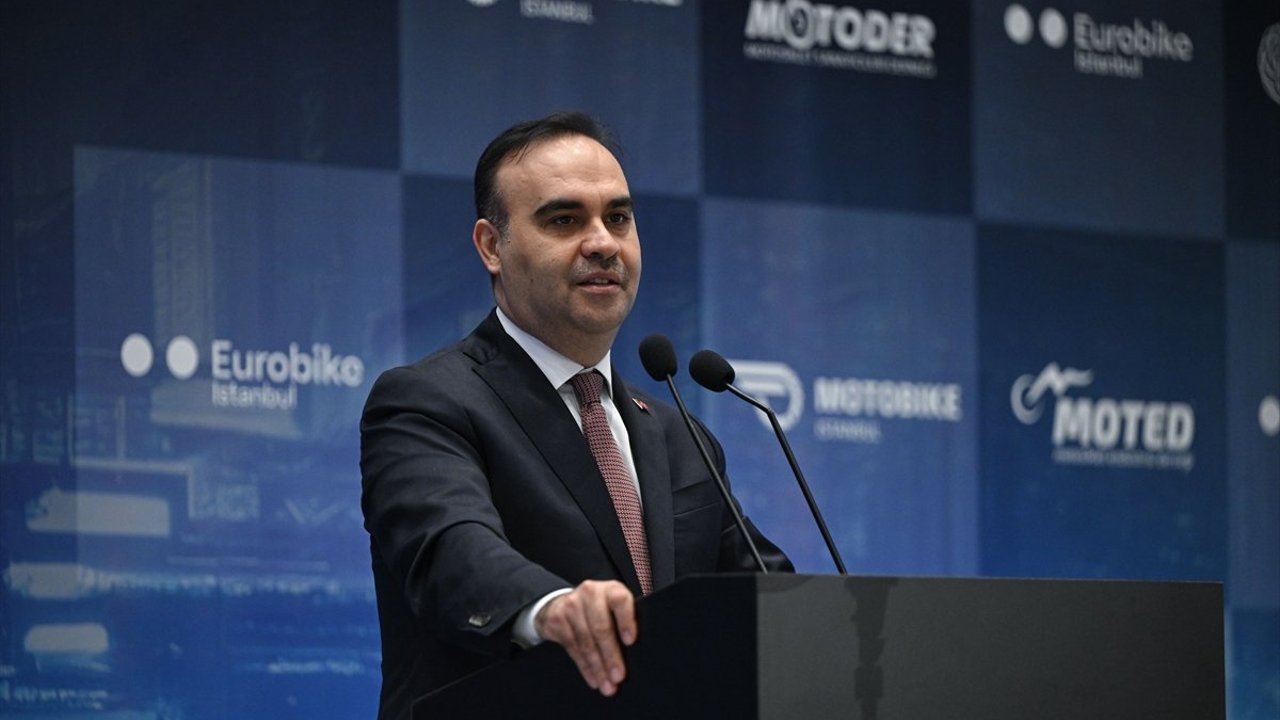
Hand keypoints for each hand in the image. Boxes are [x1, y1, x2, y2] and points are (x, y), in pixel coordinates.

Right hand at [534, 579, 636, 696]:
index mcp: (611, 589)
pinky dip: (584, 667)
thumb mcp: (613, 606)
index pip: (620, 600)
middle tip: (618, 676)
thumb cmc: (598, 609)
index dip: (626, 621)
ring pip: (586, 641)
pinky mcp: (557, 619)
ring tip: (607, 683)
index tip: (630, 641)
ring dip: (598, 667)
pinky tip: (593, 677)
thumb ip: (625, 619)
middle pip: (601, 627)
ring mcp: (571, 605)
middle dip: (611, 656)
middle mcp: (590, 593)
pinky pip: (573, 648)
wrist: (562, 603)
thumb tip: (637, 651)